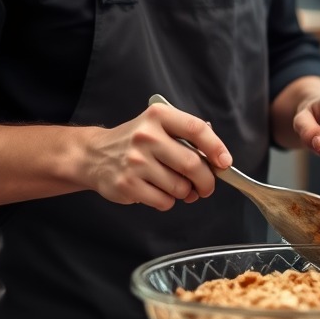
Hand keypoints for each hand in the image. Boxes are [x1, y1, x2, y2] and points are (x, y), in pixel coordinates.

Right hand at [80, 101, 232, 210]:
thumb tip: (217, 157)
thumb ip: (186, 136)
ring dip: (186, 193)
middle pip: (192, 164)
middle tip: (206, 186)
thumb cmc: (135, 141)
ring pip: (180, 187)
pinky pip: (164, 201)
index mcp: (158, 116)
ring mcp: (136, 161)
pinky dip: (168, 201)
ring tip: (178, 187)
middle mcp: (146, 136)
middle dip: (206, 180)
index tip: (225, 162)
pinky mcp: (128, 184)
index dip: (216, 147)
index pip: (196, 129)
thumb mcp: (158, 126)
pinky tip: (158, 191)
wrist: (95, 155)